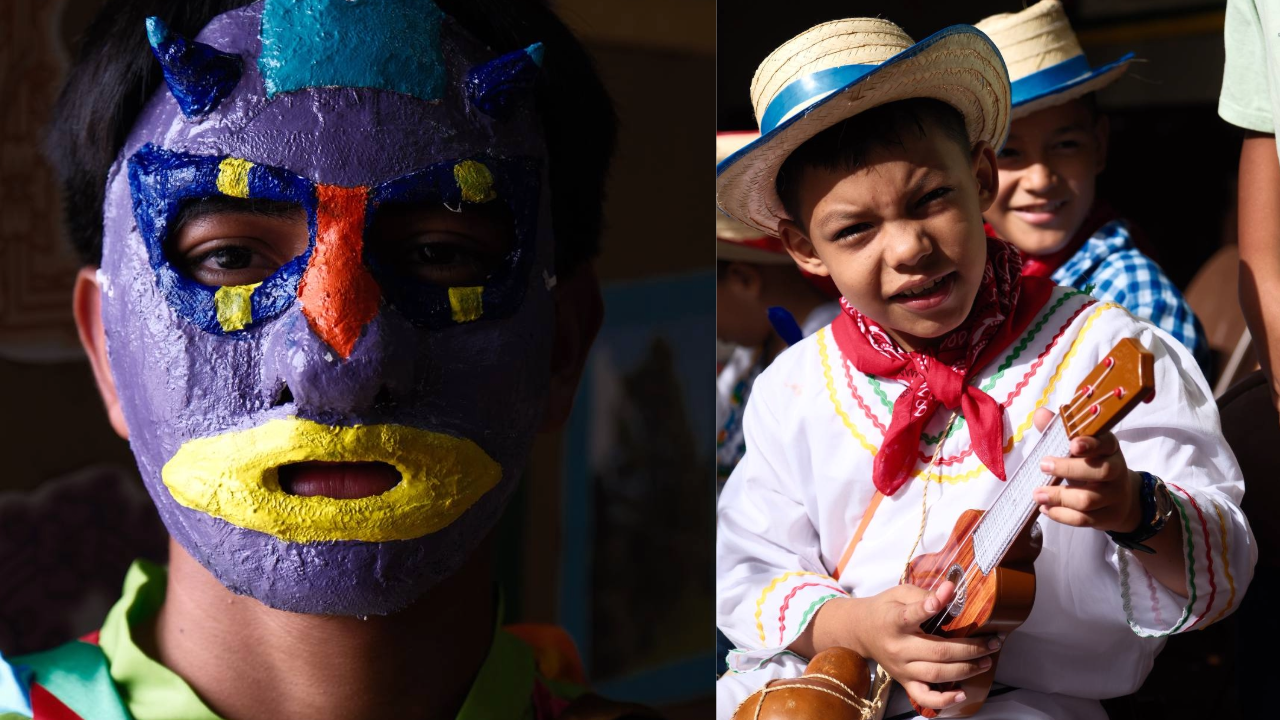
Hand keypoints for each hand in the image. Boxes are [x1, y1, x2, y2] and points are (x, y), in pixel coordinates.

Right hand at [844, 581, 999, 710]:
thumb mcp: (899, 593)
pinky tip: (961, 693)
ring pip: (937, 674)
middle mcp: (898, 648)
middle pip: (937, 651)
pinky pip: (924, 697)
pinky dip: (944, 700)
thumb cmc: (884, 609)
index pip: (911, 615)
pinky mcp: (904, 681)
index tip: (947, 594)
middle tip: (992, 642)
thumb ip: (924, 593)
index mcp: (893, 621)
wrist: (861, 631)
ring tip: (986, 661)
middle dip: (970, 648)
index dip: (929, 606)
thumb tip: (951, 589)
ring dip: (966, 669)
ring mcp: (901, 668)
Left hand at [1031, 408, 1141, 533]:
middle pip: (1101, 472)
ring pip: (1089, 499)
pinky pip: (1085, 519)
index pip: (1107, 443)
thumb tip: (1040, 414)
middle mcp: (1116, 471)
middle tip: (1043, 466)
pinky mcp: (1108, 517)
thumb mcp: (1079, 447)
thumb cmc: (1091, 466)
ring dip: (1059, 497)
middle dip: (1069, 469)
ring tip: (1037, 494)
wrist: (1122, 499)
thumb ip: (1060, 431)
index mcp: (1109, 449)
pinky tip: (1046, 508)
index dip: (1091, 443)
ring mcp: (1114, 496)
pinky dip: (1062, 515)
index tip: (1072, 444)